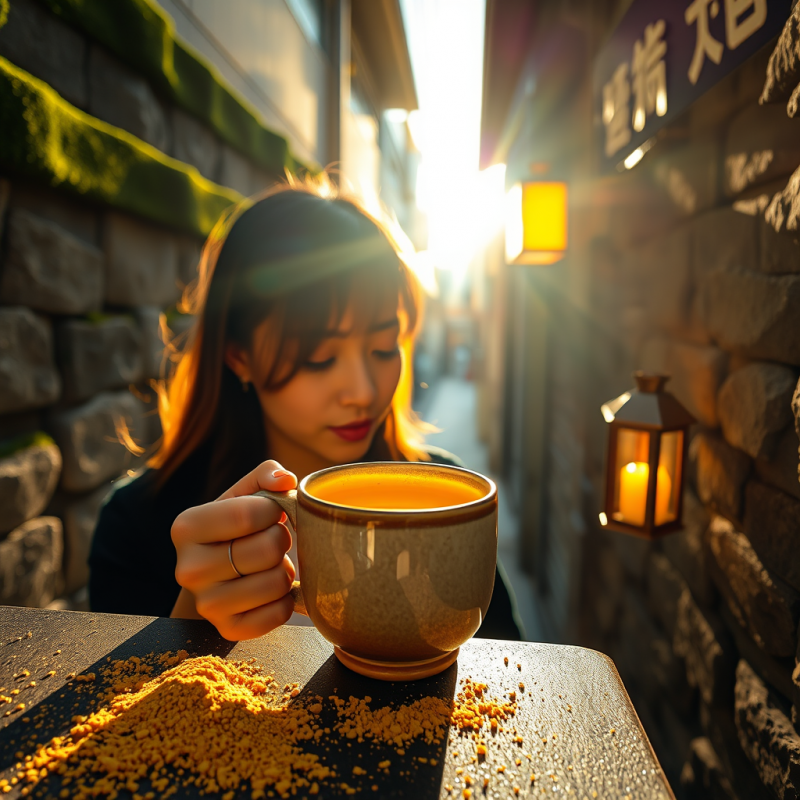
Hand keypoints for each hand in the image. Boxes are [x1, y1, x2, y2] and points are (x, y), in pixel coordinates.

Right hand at [171, 460, 296, 639]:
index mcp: (187, 527)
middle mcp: (187, 568)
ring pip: (276, 582)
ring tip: (270, 565)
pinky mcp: (226, 629)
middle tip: (271, 541)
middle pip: (267, 549)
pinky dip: (286, 600)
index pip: (250, 514)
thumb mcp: (244, 493)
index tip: (270, 513)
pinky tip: (271, 590)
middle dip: (281, 540)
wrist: (216, 575)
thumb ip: (267, 474)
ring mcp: (205, 604)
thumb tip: (286, 481)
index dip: (274, 511)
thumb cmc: (235, 527)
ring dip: (284, 570)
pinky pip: (278, 614)